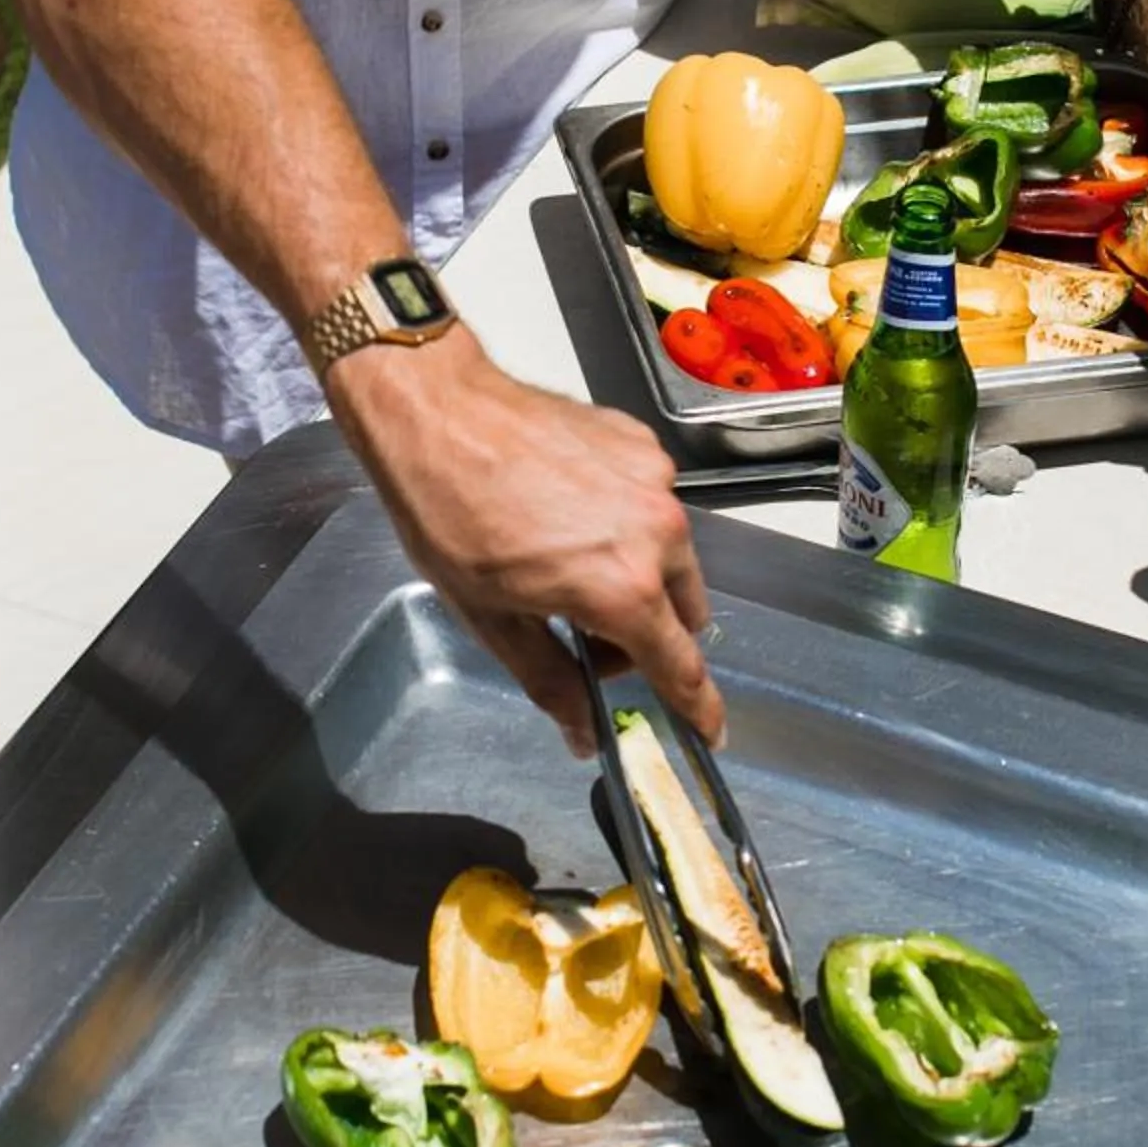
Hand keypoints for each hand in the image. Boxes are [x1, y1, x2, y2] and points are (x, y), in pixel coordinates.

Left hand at [326, 334, 723, 754]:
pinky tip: (566, 511)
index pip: (681, 667)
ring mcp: (654, 482)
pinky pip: (652, 504)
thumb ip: (550, 683)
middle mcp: (656, 533)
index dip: (698, 709)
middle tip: (583, 632)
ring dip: (637, 575)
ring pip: (672, 556)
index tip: (709, 732)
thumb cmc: (451, 512)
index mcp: (623, 588)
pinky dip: (624, 522)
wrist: (438, 413)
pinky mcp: (642, 445)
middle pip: (684, 613)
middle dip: (646, 635)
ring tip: (566, 560)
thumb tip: (583, 731)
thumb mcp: (493, 620)